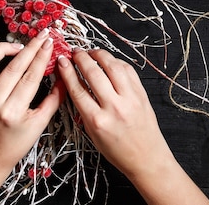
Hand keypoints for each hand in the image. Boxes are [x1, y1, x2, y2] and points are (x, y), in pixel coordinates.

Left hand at [0, 29, 63, 204]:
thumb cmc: (15, 145)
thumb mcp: (39, 125)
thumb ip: (54, 100)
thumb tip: (63, 77)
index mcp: (13, 112)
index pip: (30, 77)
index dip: (41, 57)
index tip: (50, 43)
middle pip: (13, 67)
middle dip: (30, 48)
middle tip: (42, 36)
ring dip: (4, 48)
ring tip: (19, 44)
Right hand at [57, 49, 169, 177]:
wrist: (146, 157)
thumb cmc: (118, 150)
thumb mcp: (92, 134)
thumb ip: (83, 109)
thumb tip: (74, 84)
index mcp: (97, 121)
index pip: (78, 89)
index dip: (67, 72)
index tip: (62, 61)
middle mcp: (114, 107)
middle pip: (93, 73)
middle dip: (81, 58)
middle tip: (75, 52)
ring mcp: (130, 98)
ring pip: (113, 66)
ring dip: (100, 55)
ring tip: (91, 52)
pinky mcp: (141, 93)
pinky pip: (128, 70)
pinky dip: (117, 62)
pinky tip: (109, 61)